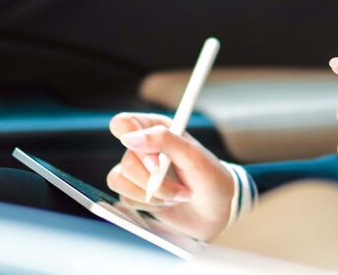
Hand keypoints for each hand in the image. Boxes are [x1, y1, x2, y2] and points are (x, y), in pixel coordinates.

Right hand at [106, 112, 235, 241]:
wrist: (217, 211)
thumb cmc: (209, 178)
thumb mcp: (193, 155)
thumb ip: (162, 140)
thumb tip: (128, 138)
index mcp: (156, 128)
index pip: (123, 124)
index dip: (133, 142)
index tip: (156, 163)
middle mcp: (143, 148)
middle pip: (127, 160)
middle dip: (154, 181)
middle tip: (181, 188)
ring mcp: (137, 171)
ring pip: (120, 180)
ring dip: (153, 195)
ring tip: (177, 196)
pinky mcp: (134, 193)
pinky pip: (125, 198)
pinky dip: (148, 206)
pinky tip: (167, 203)